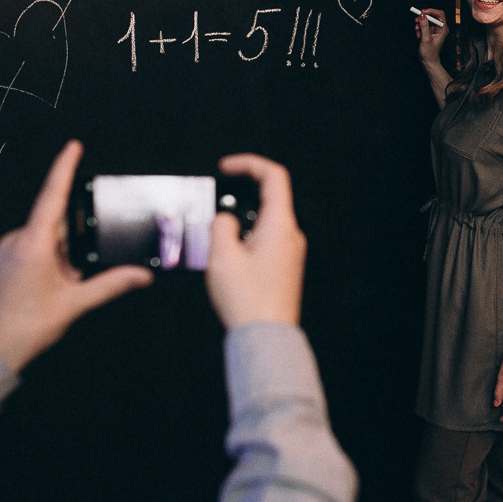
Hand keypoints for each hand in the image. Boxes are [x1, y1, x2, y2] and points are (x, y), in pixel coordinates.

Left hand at [0, 141, 153, 371]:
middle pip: (55, 225)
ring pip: (43, 241)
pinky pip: (29, 252)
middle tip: (78, 274)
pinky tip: (49, 290)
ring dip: (60, 258)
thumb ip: (111, 284)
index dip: (64, 168)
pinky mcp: (0, 263)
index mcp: (34, 243)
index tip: (73, 146)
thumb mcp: (74, 304)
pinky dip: (46, 264)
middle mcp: (16, 240)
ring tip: (61, 289)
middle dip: (74, 244)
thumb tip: (142, 275)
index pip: (53, 195)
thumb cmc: (26, 327)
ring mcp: (5, 251)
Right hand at [204, 154, 306, 329]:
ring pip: (263, 223)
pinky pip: (264, 242)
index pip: (274, 177)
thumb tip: (225, 219)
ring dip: (238, 224)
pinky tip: (225, 258)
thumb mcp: (222, 256)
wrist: (266, 337)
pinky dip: (244, 240)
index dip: (249, 164)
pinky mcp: (284, 268)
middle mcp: (290, 235)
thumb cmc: (248, 299)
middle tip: (212, 210)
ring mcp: (290, 252)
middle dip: (237, 198)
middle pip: (267, 200)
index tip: (226, 167)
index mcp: (280, 225)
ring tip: (214, 240)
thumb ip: (220, 226)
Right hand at [414, 8, 448, 63]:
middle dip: (423, 18)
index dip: (431, 11)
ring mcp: (435, 30)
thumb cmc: (429, 53)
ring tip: (417, 30)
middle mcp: (440, 28)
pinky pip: (424, 26)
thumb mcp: (426, 39)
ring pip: (427, 20)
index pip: (439, 14)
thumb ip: (424, 26)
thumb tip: (422, 15)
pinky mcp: (430, 32)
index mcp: (443, 29)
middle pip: (432, 16)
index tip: (422, 12)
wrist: (428, 61)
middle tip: (416, 20)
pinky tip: (418, 35)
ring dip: (420, 24)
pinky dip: (419, 28)